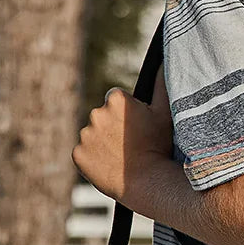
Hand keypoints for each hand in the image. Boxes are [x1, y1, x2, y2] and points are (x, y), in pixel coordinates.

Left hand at [71, 70, 173, 204]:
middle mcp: (96, 113)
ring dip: (103, 142)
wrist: (147, 182)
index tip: (137, 128)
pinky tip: (109, 164)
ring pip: (93, 134)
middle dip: (114, 126)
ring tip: (122, 156)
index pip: (117, 101)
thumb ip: (162, 84)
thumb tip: (166, 61)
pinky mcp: (77, 154)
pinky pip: (84, 153)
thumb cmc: (158, 146)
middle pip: (103, 117)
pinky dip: (93, 158)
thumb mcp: (165, 113)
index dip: (128, 114)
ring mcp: (85, 135)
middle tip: (131, 143)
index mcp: (115, 99)